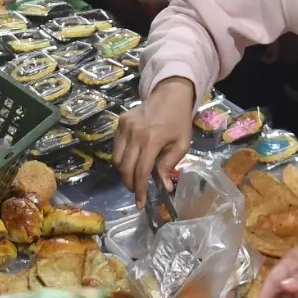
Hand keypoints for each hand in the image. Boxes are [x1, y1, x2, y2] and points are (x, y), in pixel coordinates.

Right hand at [113, 78, 195, 203]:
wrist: (170, 94)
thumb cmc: (179, 120)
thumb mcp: (182, 144)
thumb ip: (169, 165)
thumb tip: (163, 187)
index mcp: (152, 140)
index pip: (141, 171)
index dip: (140, 189)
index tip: (140, 203)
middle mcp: (135, 134)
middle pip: (125, 168)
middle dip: (130, 184)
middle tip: (137, 192)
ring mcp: (125, 127)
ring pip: (117, 159)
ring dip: (124, 172)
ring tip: (134, 177)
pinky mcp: (120, 122)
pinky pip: (116, 146)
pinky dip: (121, 158)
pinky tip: (131, 160)